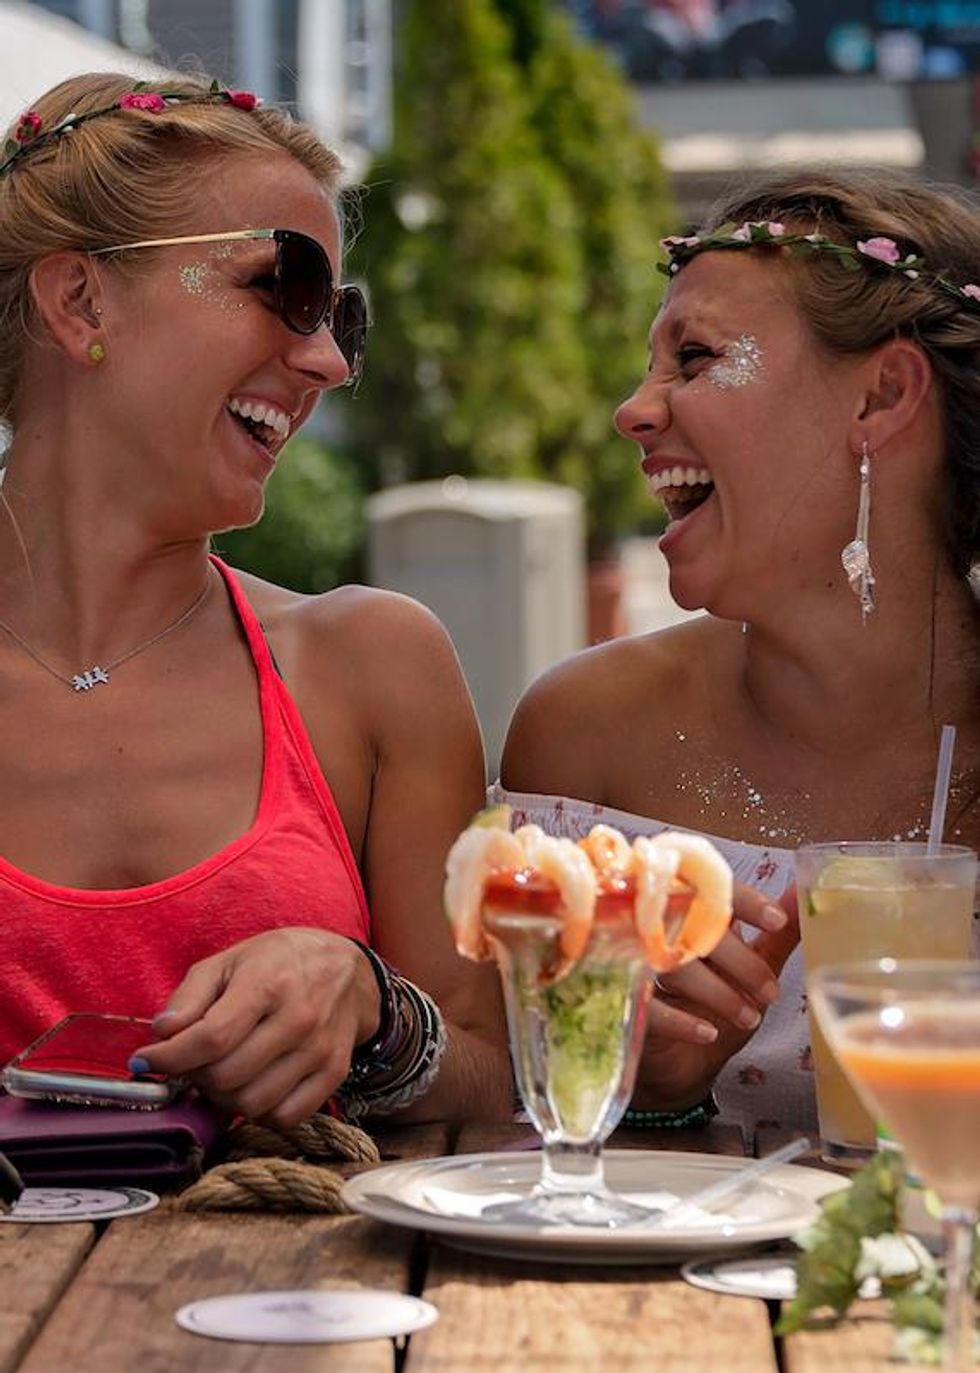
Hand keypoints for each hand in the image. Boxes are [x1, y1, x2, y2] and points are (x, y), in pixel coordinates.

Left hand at [131, 928, 379, 1127]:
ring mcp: (319, 1050)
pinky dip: (259, 1112)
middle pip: (226, 1077)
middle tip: (193, 1061)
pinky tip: (253, 1086)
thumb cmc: (280, 963)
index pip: (211, 1038)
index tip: (146, 1060)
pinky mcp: (334, 1073)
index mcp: (269, 983)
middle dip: (195, 1076)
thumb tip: (162, 1033)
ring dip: (224, 1098)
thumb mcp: (230, 961)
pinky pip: (285, 1117)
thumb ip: (190, 995)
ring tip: (222, 1073)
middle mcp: (299, 1018)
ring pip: (252, 1104)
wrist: (348, 971)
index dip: (170, 1057)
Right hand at [631, 883, 799, 1108]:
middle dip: (741, 961)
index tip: (776, 920)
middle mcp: (657, 931)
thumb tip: (803, 894)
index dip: (745, 901)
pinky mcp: (625, 1004)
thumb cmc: (713, 1003)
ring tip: (748, 1017)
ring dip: (718, 994)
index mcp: (689, 913)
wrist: (680, 1061)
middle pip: (694, 927)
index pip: (712, 888)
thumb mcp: (752, 967)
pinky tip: (708, 1032)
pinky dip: (682, 1021)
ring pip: (675, 966)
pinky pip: (650, 1008)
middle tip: (769, 991)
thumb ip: (776, 933)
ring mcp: (635, 965)